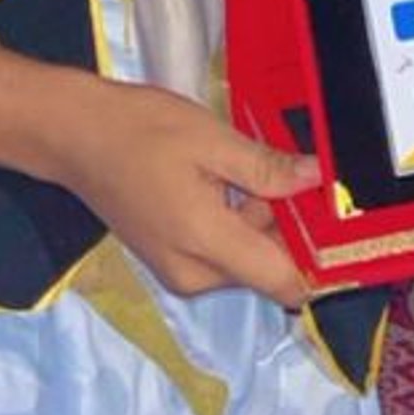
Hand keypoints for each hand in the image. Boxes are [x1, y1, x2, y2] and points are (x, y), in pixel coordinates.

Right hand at [37, 69, 319, 308]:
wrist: (74, 136)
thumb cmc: (140, 130)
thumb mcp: (211, 140)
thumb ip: (267, 168)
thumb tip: (317, 179)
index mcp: (206, 246)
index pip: (285, 283)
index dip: (320, 260)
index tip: (338, 220)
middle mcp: (195, 275)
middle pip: (268, 267)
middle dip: (286, 225)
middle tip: (291, 168)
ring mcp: (180, 272)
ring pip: (247, 257)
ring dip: (260, 219)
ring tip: (247, 165)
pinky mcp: (171, 261)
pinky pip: (222, 251)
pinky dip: (235, 221)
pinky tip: (225, 178)